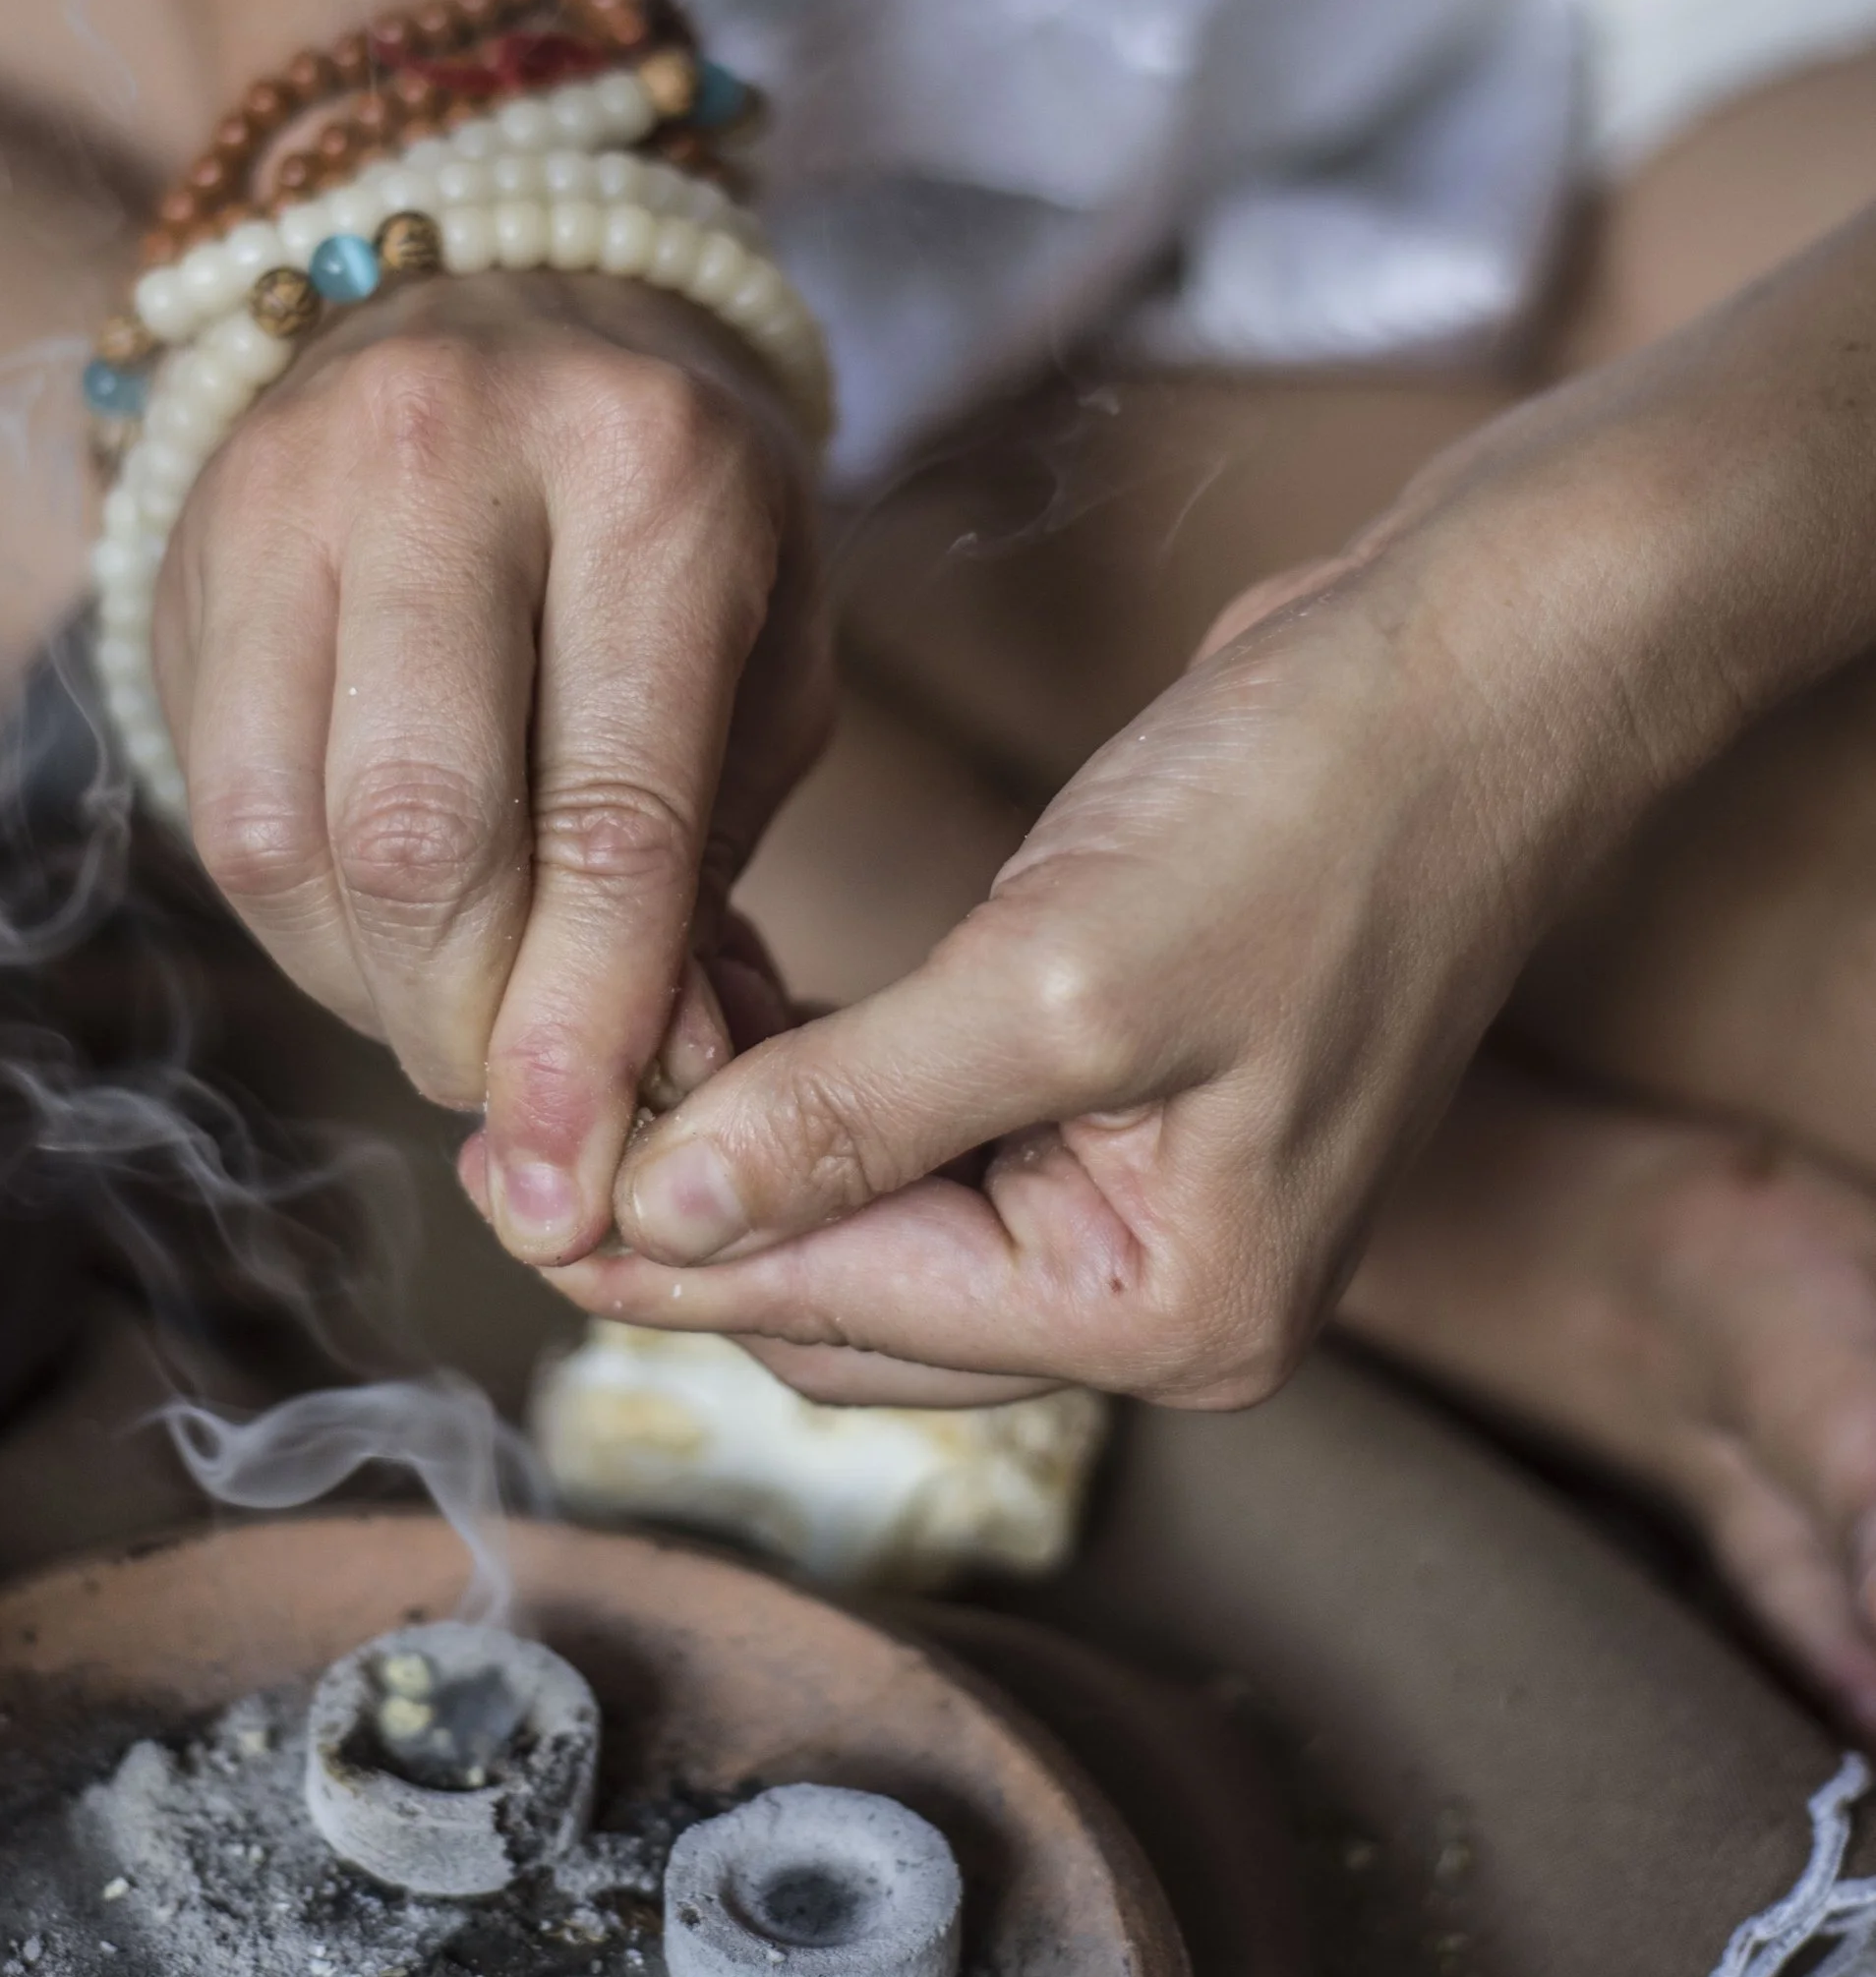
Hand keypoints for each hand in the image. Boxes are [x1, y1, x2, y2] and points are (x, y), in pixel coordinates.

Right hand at [149, 269, 828, 1259]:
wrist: (510, 302)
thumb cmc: (675, 516)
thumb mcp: (766, 655)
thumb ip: (712, 867)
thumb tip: (651, 1094)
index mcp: (647, 475)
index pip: (608, 813)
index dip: (590, 1027)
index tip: (585, 1182)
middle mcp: (450, 457)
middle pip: (418, 836)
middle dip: (468, 1025)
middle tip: (520, 1109)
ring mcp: (292, 488)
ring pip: (287, 837)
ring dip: (371, 991)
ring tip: (454, 1019)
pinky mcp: (189, 542)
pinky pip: (217, 802)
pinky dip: (301, 925)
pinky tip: (377, 938)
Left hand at [556, 510, 1638, 1407]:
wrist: (1475, 666)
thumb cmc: (1317, 809)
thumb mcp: (1062, 978)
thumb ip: (849, 1113)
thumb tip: (657, 1212)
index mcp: (1170, 1309)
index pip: (845, 1311)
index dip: (662, 1243)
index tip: (502, 1180)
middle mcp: (1160, 1286)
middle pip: (845, 1287)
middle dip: (686, 1191)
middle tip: (531, 1092)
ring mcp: (1142, 1188)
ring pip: (866, 1204)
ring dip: (737, 1120)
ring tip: (607, 1017)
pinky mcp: (1117, 1084)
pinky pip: (918, 1119)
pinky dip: (815, 1064)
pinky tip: (722, 985)